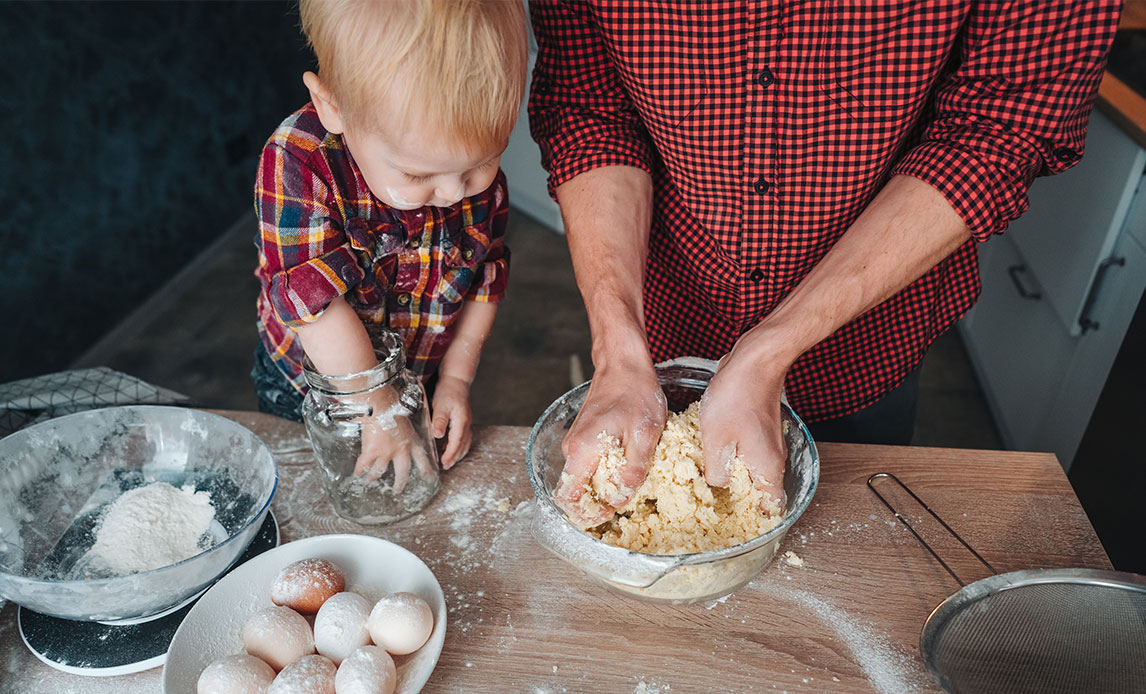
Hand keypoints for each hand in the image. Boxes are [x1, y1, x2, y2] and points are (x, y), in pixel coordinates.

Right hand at [354, 386, 433, 493]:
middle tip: (397, 491)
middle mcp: (401, 450)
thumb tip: (402, 436)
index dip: (426, 470)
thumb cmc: (393, 408)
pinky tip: (357, 474)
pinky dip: (359, 470)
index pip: (422, 460)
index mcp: (412, 442)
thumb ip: (405, 433)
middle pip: (403, 472)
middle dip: (400, 483)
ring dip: (373, 477)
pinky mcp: (372, 452)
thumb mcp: (405, 422)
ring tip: (369, 481)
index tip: (430, 479)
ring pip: (380, 471)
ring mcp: (386, 453)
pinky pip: (364, 465)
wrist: (380, 405)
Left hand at [430, 375, 472, 468]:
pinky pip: (464, 437)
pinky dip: (459, 445)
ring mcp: (466, 422)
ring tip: (450, 461)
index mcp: (461, 421)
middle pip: (463, 445)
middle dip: (455, 457)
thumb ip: (440, 421)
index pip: (456, 442)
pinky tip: (450, 447)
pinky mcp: (464, 420)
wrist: (456, 380)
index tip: (443, 463)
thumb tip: (438, 435)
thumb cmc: (448, 391)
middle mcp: (466, 423)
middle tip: (446, 466)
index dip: (450, 454)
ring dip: (458, 453)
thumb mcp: (441, 405)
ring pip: (465, 442)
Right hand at [555, 357, 666, 526]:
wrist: (623, 365)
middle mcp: (572, 450)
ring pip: (585, 479)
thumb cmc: (635, 394)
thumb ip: (632, 471)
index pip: (568, 498)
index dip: (586, 514)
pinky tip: (628, 460)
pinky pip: (589, 466)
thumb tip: (618, 498)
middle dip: (601, 501)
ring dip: (606, 484)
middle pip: (577, 492)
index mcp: (582, 452)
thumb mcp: (644, 436)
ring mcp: (575, 444)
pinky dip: (606, 470)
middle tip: (630, 492)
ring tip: (633, 473)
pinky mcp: (583, 439)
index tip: (610, 513)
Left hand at [699, 336, 787, 511]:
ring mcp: (768, 446)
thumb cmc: (737, 397)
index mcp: (767, 470)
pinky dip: (731, 460)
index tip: (729, 525)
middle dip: (736, 503)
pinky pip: (747, 456)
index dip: (751, 523)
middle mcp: (774, 462)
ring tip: (705, 481)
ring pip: (752, 474)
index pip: (769, 511)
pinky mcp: (760, 432)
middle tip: (709, 505)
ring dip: (731, 480)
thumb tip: (715, 488)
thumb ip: (716, 474)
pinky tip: (710, 453)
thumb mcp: (717, 442)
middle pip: (760, 495)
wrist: (755, 361)